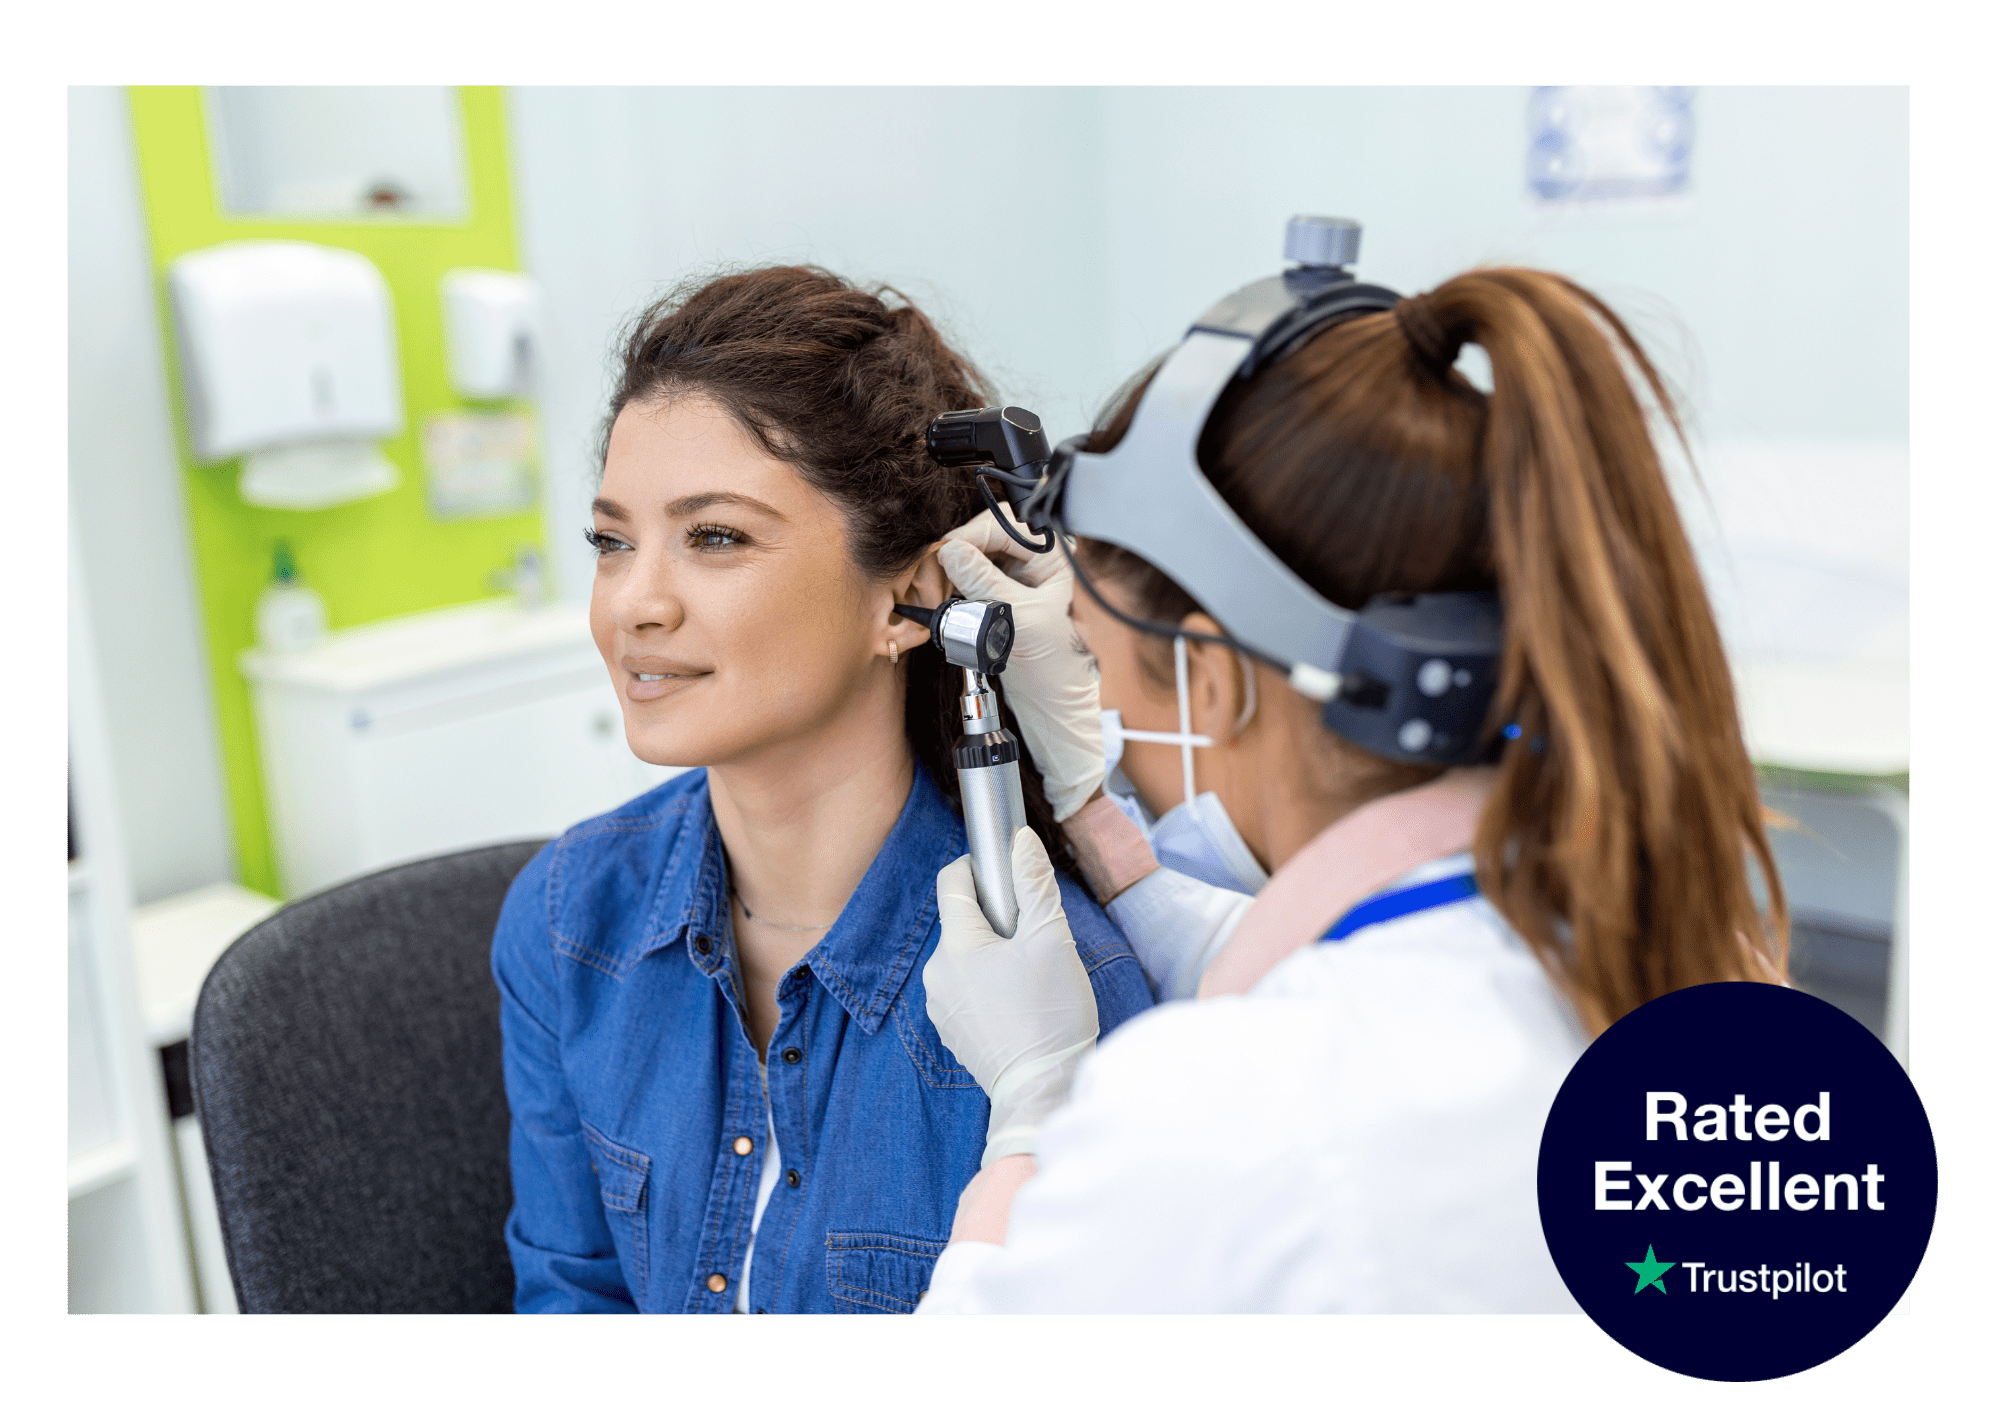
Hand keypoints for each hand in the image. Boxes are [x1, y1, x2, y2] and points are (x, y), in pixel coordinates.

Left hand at [927, 827, 1099, 1165]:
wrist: (1043, 1091)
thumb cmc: (1051, 1015)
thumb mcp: (1052, 941)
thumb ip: (1034, 885)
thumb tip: (1021, 841)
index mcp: (955, 946)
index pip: (952, 882)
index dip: (981, 870)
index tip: (1011, 881)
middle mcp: (935, 974)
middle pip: (963, 922)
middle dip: (997, 922)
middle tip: (1034, 944)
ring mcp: (939, 1006)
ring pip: (965, 958)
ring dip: (994, 957)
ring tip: (1030, 981)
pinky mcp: (950, 1032)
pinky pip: (965, 990)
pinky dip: (988, 987)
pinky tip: (1019, 1006)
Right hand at [938, 509, 1103, 820]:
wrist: (1047, 694)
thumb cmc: (1050, 658)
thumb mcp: (1019, 616)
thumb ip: (984, 581)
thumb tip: (951, 551)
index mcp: (1050, 556)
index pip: (1005, 526)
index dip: (972, 535)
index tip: (946, 552)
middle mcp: (1031, 558)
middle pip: (984, 533)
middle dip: (959, 548)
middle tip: (937, 567)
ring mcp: (1011, 573)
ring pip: (971, 552)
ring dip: (951, 565)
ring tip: (938, 586)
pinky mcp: (994, 590)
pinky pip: (966, 573)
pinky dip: (951, 581)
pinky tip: (943, 594)